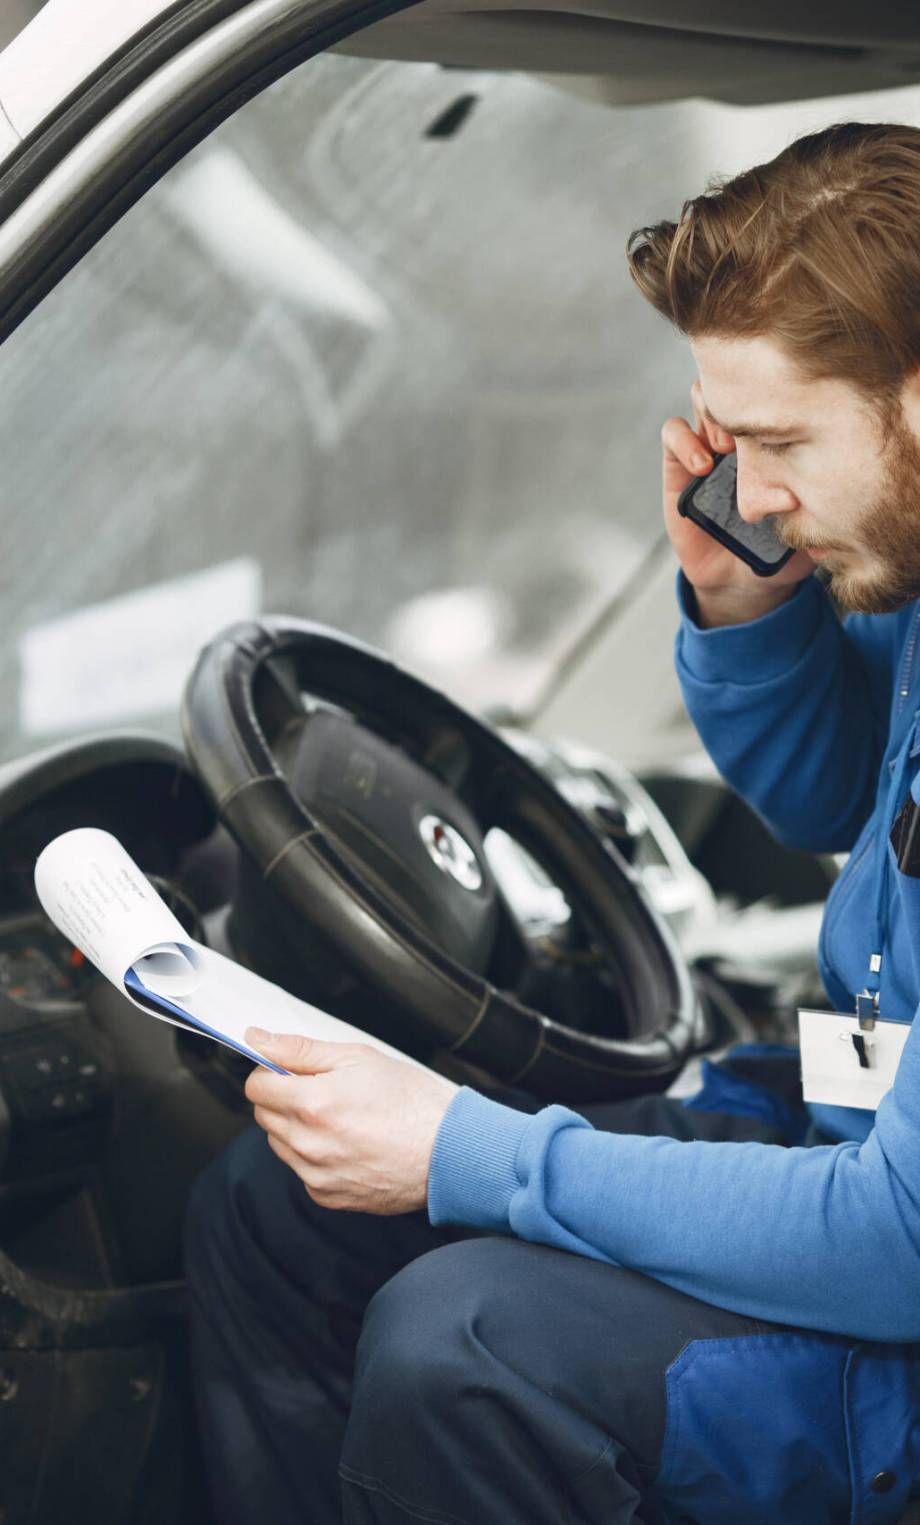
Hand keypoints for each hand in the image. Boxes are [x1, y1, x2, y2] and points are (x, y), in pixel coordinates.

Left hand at [243, 1029, 459, 1214]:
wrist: (448, 1151)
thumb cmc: (412, 1101)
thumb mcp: (358, 1058)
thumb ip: (300, 1049)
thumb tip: (258, 1039)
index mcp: (313, 1104)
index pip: (256, 1087)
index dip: (272, 1072)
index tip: (291, 1070)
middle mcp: (308, 1144)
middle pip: (263, 1115)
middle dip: (284, 1098)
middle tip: (323, 1089)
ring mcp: (315, 1174)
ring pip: (280, 1143)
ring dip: (296, 1127)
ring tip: (340, 1117)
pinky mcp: (326, 1195)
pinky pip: (301, 1170)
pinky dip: (314, 1155)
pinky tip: (347, 1142)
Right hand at [660, 380, 812, 625]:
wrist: (743, 579)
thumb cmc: (779, 547)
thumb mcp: (803, 526)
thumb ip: (809, 509)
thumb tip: (797, 495)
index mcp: (772, 440)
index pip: (773, 391)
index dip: (777, 394)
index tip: (787, 418)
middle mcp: (740, 436)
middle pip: (735, 382)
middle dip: (742, 398)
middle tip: (751, 430)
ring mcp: (707, 446)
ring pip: (701, 396)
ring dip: (713, 413)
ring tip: (727, 448)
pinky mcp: (678, 467)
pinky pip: (672, 434)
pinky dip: (685, 441)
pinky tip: (703, 466)